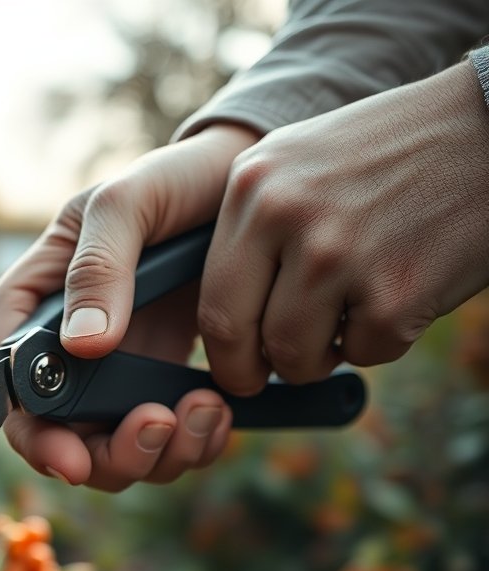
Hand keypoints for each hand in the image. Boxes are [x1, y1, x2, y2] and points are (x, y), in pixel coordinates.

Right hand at [0, 124, 258, 489]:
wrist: (240, 183)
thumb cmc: (169, 183)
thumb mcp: (124, 206)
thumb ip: (98, 269)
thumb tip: (83, 346)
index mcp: (36, 308)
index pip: (14, 392)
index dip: (37, 437)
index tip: (75, 460)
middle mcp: (70, 353)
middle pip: (67, 439)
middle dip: (112, 454)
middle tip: (159, 425)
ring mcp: (120, 374)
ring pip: (121, 453)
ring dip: (161, 454)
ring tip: (206, 410)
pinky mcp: (168, 384)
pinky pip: (172, 442)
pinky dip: (195, 443)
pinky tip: (218, 410)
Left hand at [200, 61, 488, 395]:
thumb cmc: (391, 152)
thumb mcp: (297, 161)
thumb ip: (251, 226)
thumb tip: (217, 318)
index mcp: (251, 185)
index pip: (209, 295)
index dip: (220, 346)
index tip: (232, 363)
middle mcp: (285, 216)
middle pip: (236, 334)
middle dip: (247, 371)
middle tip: (264, 378)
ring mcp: (338, 256)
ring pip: (295, 356)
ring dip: (317, 358)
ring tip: (344, 320)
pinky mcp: (394, 293)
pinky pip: (364, 353)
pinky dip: (378, 339)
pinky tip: (400, 291)